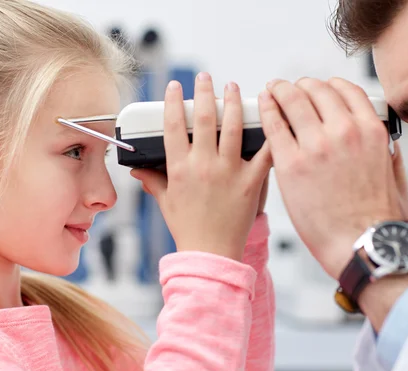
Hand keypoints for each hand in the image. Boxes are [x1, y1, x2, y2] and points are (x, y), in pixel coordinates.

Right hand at [131, 73, 271, 260]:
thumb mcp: (166, 202)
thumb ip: (153, 181)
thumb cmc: (188, 229)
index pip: (174, 125)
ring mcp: (229, 172)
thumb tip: (137, 170)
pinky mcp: (251, 183)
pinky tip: (270, 117)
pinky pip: (263, 153)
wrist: (210, 254)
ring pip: (233, 128)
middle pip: (205, 118)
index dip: (174, 101)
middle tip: (207, 78)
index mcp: (180, 168)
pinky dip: (268, 134)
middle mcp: (204, 166)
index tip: (176, 86)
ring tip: (234, 88)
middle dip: (205, 92)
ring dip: (234, 103)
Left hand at [258, 77, 405, 279]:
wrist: (361, 246)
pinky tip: (264, 106)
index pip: (345, 90)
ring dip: (280, 91)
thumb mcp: (394, 176)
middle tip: (289, 89)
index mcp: (370, 131)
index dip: (326, 86)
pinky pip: (274, 126)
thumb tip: (384, 144)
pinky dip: (267, 110)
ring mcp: (316, 146)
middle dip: (300, 86)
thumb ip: (387, 153)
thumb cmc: (378, 220)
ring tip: (273, 91)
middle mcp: (344, 131)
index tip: (317, 88)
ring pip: (292, 100)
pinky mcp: (291, 164)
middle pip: (316, 90)